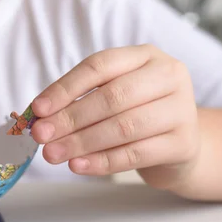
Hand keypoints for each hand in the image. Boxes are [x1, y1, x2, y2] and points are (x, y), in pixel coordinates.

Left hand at [30, 44, 200, 189]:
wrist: (178, 145)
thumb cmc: (135, 114)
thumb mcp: (110, 97)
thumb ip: (78, 101)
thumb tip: (39, 117)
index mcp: (145, 56)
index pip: (100, 65)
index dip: (65, 88)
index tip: (37, 109)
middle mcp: (168, 76)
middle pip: (113, 96)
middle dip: (71, 118)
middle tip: (41, 135)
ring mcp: (181, 109)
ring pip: (124, 126)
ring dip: (82, 142)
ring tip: (53, 154)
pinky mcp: (183, 143)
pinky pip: (136, 154)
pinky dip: (102, 162)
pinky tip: (78, 166)